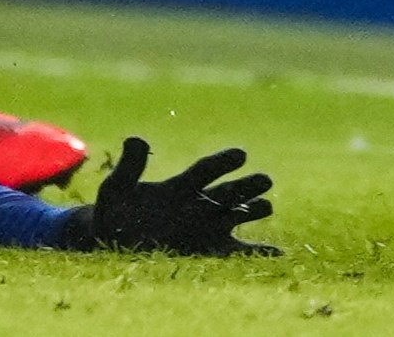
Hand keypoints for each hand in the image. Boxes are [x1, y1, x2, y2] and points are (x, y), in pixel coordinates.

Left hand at [64, 137, 274, 256]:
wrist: (114, 242)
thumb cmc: (115, 212)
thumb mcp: (117, 189)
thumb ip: (129, 167)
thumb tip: (135, 138)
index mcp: (181, 186)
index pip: (205, 171)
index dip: (222, 163)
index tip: (240, 154)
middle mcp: (200, 203)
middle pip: (227, 191)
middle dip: (246, 186)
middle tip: (266, 179)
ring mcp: (207, 226)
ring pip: (236, 215)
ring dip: (252, 210)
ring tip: (267, 206)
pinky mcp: (210, 249)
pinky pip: (237, 252)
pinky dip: (257, 254)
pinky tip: (279, 255)